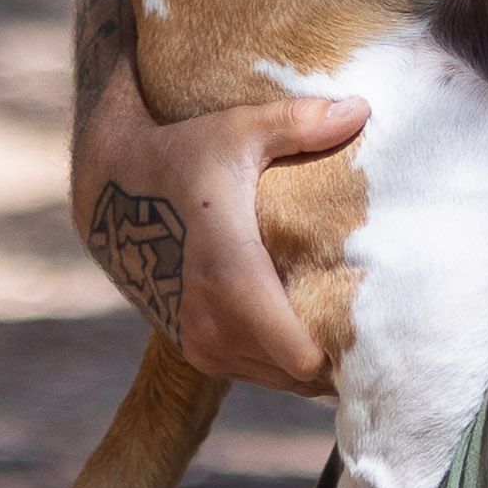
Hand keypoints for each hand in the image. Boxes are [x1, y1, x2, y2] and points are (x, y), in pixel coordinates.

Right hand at [72, 74, 358, 397]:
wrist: (108, 191)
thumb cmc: (182, 154)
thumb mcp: (238, 131)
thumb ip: (299, 122)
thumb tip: (363, 108)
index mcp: (231, 276)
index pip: (297, 354)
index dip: (344, 350)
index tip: (379, 327)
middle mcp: (211, 322)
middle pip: (301, 375)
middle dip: (340, 356)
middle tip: (379, 323)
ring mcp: (199, 342)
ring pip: (280, 379)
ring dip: (312, 360)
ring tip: (350, 324)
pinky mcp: (193, 350)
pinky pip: (257, 372)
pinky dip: (284, 359)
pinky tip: (309, 327)